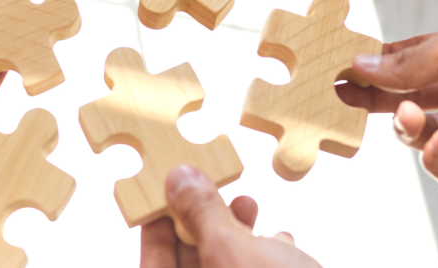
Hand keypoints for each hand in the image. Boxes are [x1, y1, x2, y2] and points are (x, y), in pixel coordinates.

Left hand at [140, 165, 321, 267]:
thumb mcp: (231, 248)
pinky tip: (281, 239)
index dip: (156, 233)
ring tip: (248, 205)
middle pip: (191, 267)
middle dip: (200, 226)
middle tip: (209, 192)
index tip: (163, 198)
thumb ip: (201, 213)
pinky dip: (266, 258)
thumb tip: (178, 179)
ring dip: (235, 235)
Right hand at [342, 16, 437, 187]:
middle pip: (409, 98)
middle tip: (341, 98)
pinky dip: (436, 158)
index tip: (343, 68)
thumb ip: (410, 62)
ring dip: (407, 128)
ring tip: (408, 119)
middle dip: (376, 99)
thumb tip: (362, 65)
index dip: (376, 65)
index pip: (408, 61)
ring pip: (423, 134)